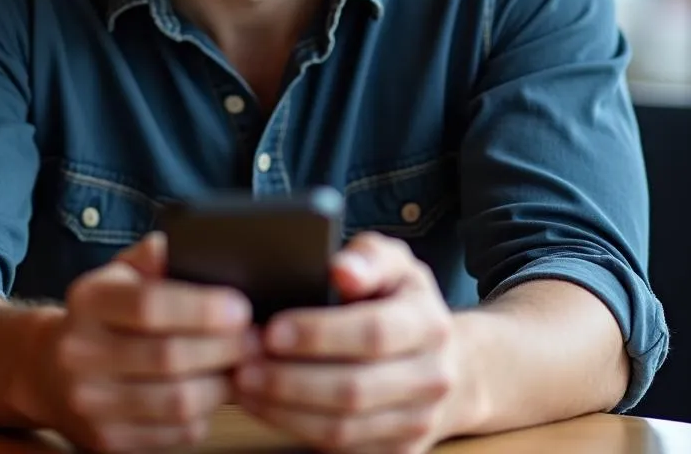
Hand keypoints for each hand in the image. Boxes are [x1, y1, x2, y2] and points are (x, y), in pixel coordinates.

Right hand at [16, 232, 257, 451]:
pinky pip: (176, 434)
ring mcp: (92, 405)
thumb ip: (155, 256)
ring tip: (245, 364)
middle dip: (225, 348)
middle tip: (256, 337)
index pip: (149, 306)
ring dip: (224, 383)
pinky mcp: (108, 443)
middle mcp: (81, 355)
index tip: (241, 306)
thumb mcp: (120, 272)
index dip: (202, 308)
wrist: (48, 370)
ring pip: (178, 402)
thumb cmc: (102, 314)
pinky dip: (208, 413)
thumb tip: (191, 244)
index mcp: (88, 302)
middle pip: (169, 358)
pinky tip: (217, 390)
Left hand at [234, 232, 458, 453]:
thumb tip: (341, 270)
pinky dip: (294, 428)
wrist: (445, 360)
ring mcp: (417, 422)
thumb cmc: (401, 300)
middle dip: (290, 379)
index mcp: (429, 323)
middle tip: (244, 363)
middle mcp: (432, 378)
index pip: (373, 333)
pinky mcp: (397, 453)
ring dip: (285, 410)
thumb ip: (368, 257)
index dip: (319, 335)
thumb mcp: (393, 263)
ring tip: (244, 385)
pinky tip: (264, 405)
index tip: (273, 330)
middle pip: (354, 389)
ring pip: (343, 428)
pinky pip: (340, 449)